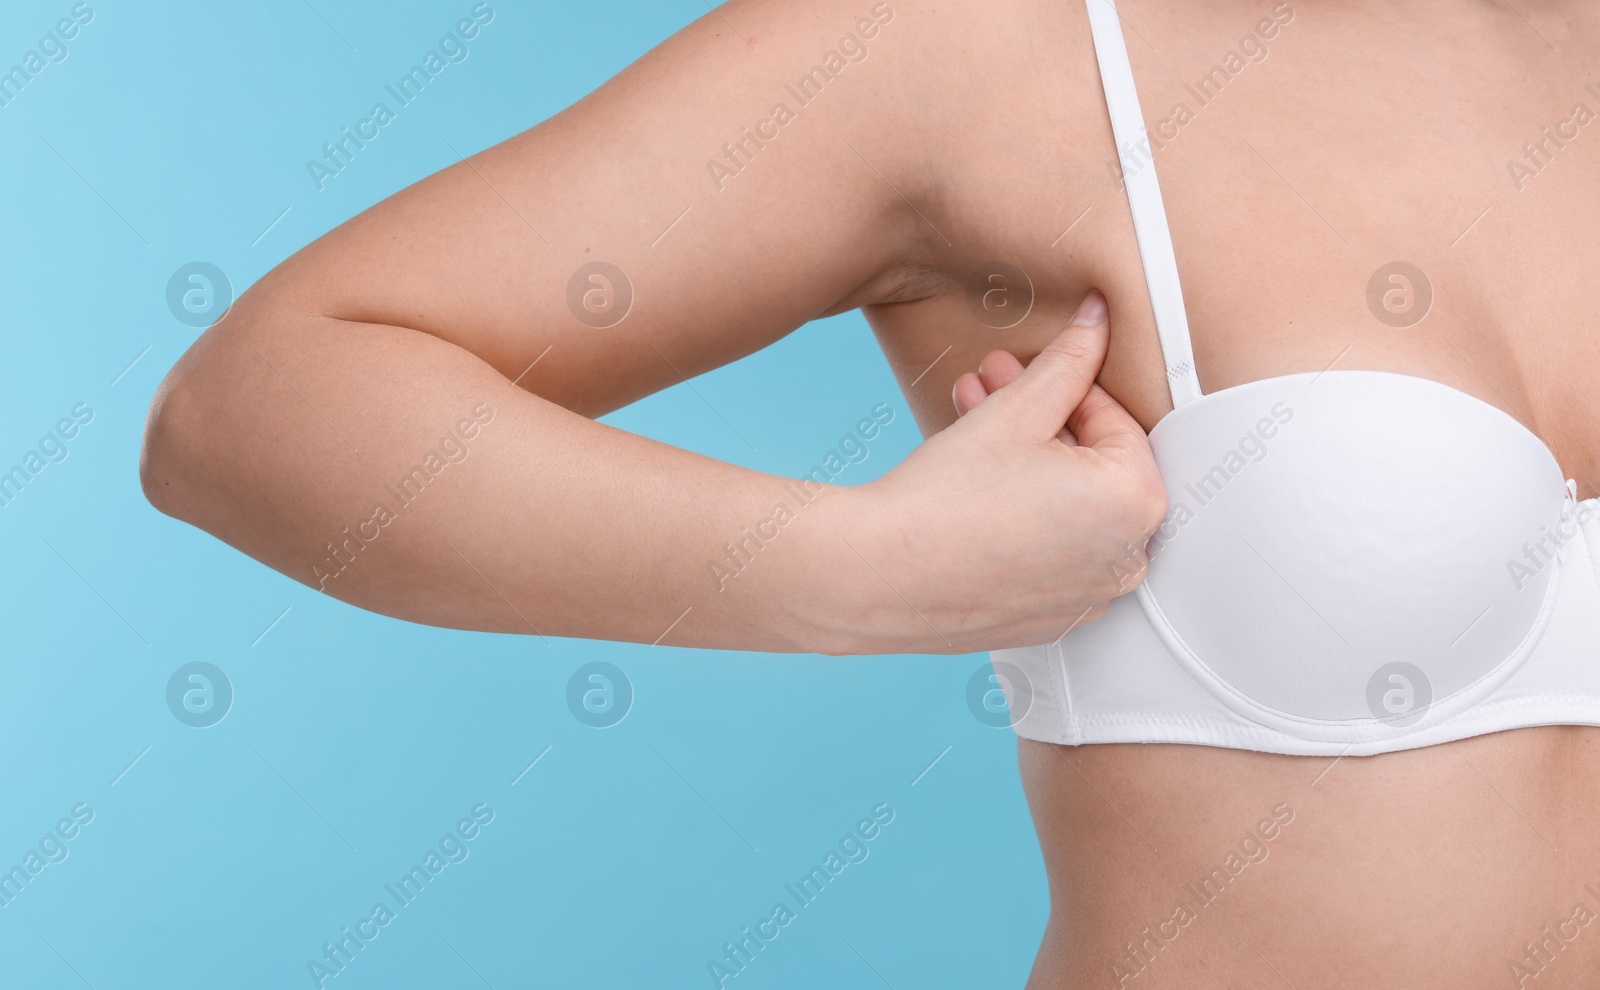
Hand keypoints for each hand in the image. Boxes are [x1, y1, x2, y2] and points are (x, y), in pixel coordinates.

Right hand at [836, 290, 1166, 653]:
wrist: (878, 578)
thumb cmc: (946, 501)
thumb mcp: (1015, 411)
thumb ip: (1068, 360)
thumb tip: (1098, 322)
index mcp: (1136, 502)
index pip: (1117, 423)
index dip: (1063, 386)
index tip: (1022, 372)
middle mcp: (1125, 559)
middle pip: (1092, 467)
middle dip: (1039, 420)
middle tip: (989, 388)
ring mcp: (1088, 598)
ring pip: (1068, 510)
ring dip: (1027, 464)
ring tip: (967, 427)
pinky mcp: (1048, 622)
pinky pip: (1049, 556)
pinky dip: (1024, 520)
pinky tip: (976, 489)